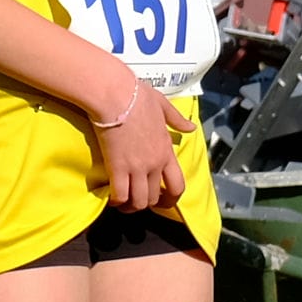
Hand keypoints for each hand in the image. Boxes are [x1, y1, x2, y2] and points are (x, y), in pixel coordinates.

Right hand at [88, 85, 183, 212]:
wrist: (115, 95)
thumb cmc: (138, 96)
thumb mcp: (164, 106)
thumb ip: (177, 120)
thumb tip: (191, 128)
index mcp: (167, 151)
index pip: (178, 185)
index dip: (172, 199)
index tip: (163, 201)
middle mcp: (155, 164)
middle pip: (155, 197)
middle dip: (147, 203)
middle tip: (136, 200)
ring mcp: (137, 167)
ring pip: (139, 201)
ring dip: (131, 206)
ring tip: (123, 203)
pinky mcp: (117, 168)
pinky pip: (120, 195)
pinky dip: (116, 201)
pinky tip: (111, 198)